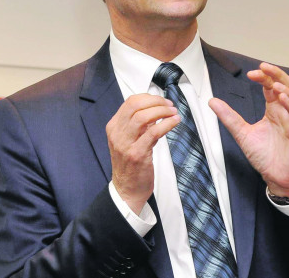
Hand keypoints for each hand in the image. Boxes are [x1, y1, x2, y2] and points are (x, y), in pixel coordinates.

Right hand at [107, 94, 179, 213]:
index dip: (149, 97)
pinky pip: (153, 132)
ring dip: (162, 111)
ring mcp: (125, 144)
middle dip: (156, 101)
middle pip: (136, 106)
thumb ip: (140, 125)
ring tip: (173, 112)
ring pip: (143, 117)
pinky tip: (174, 122)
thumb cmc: (130, 165)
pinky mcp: (137, 154)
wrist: (126, 190)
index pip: (130, 102)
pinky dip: (166, 124)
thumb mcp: (130, 140)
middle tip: (169, 105)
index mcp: (114, 127)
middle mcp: (117, 133)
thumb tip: (156, 110)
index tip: (162, 100)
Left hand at [209, 63, 288, 196]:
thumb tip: (212, 101)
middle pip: (287, 86)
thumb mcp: (242, 133)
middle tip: (265, 68)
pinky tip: (283, 100)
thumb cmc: (263, 155)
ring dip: (287, 91)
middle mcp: (285, 112)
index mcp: (273, 109)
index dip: (264, 77)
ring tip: (274, 86)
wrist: (274, 176)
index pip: (271, 86)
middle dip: (277, 75)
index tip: (251, 73)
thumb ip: (229, 117)